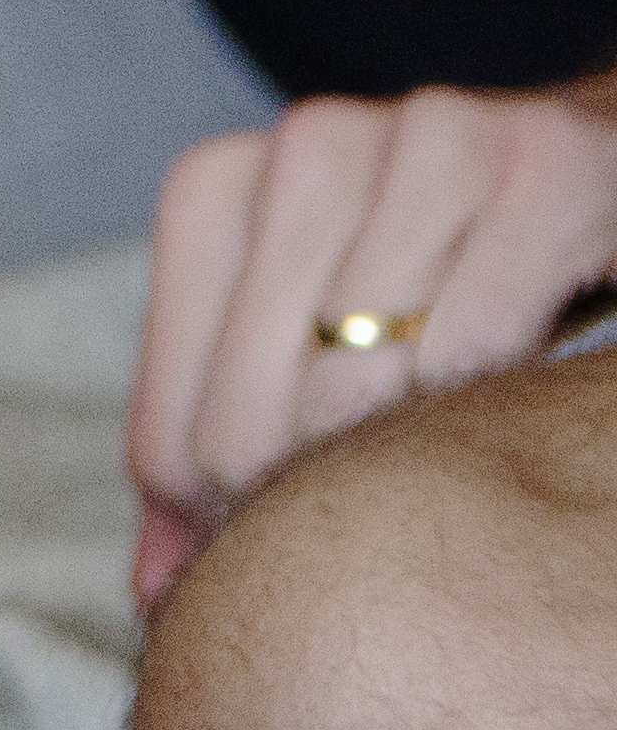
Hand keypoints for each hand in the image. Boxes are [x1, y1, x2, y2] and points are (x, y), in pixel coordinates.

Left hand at [127, 73, 616, 610]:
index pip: (173, 423)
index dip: (223, 525)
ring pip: (359, 388)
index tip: (290, 568)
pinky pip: (480, 346)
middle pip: (252, 418)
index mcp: (218, 188)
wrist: (601, 155)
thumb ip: (226, 440)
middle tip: (370, 555)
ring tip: (436, 498)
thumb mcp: (317, 333)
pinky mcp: (541, 164)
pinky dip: (486, 414)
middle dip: (307, 504)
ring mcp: (423, 142)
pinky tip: (501, 435)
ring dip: (399, 466)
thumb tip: (157, 587)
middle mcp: (306, 148)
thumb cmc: (444, 268)